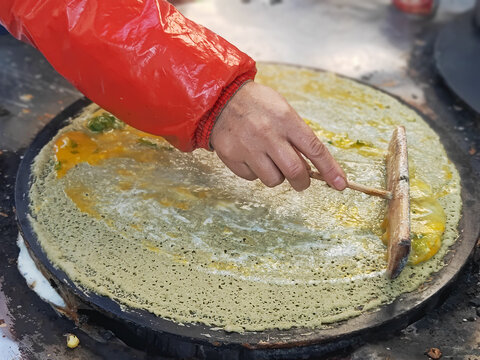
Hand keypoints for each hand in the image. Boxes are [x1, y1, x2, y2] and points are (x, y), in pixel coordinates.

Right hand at [210, 82, 346, 191]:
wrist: (220, 97)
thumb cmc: (258, 104)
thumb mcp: (283, 110)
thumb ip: (297, 136)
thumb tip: (313, 167)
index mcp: (286, 119)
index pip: (315, 149)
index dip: (330, 170)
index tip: (341, 184)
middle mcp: (268, 134)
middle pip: (295, 172)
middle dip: (303, 182)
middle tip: (302, 181)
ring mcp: (248, 147)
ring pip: (273, 180)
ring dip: (277, 176)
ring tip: (269, 160)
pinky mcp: (232, 157)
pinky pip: (252, 178)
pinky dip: (255, 172)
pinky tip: (250, 156)